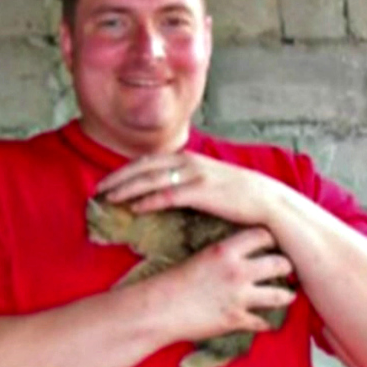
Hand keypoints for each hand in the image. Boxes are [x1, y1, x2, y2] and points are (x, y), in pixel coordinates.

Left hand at [95, 153, 288, 225]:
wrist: (268, 202)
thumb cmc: (238, 196)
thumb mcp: (209, 181)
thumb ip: (187, 181)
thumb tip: (166, 191)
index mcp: (188, 157)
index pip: (147, 160)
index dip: (124, 170)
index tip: (107, 181)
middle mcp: (188, 161)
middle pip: (143, 166)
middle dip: (118, 178)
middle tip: (98, 190)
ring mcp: (195, 175)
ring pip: (151, 179)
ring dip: (127, 189)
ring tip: (108, 199)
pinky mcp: (202, 192)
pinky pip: (168, 195)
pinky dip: (148, 200)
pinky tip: (134, 208)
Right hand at [151, 227, 295, 341]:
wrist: (158, 309)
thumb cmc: (172, 282)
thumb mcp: (200, 257)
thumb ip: (223, 254)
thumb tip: (238, 253)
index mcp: (225, 250)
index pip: (263, 235)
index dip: (272, 238)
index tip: (274, 243)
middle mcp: (238, 272)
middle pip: (280, 263)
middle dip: (286, 266)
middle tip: (287, 269)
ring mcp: (240, 297)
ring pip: (280, 295)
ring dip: (286, 295)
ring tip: (289, 295)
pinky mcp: (236, 320)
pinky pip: (263, 322)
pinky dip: (265, 323)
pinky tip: (266, 322)